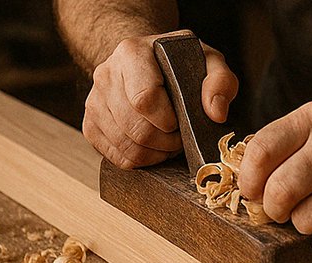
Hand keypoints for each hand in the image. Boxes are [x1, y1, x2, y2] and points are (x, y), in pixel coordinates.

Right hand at [83, 33, 237, 168]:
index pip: (144, 99)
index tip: (180, 121)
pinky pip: (115, 157)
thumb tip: (216, 113)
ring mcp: (94, 101)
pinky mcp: (90, 125)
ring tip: (168, 142)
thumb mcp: (208, 61)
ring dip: (155, 154)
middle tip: (179, 137)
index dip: (168, 120)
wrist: (145, 62)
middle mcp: (106, 74)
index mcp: (131, 53)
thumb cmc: (178, 64)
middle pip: (135, 128)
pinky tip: (152, 147)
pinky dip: (140, 160)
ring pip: (126, 146)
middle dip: (166, 142)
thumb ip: (220, 82)